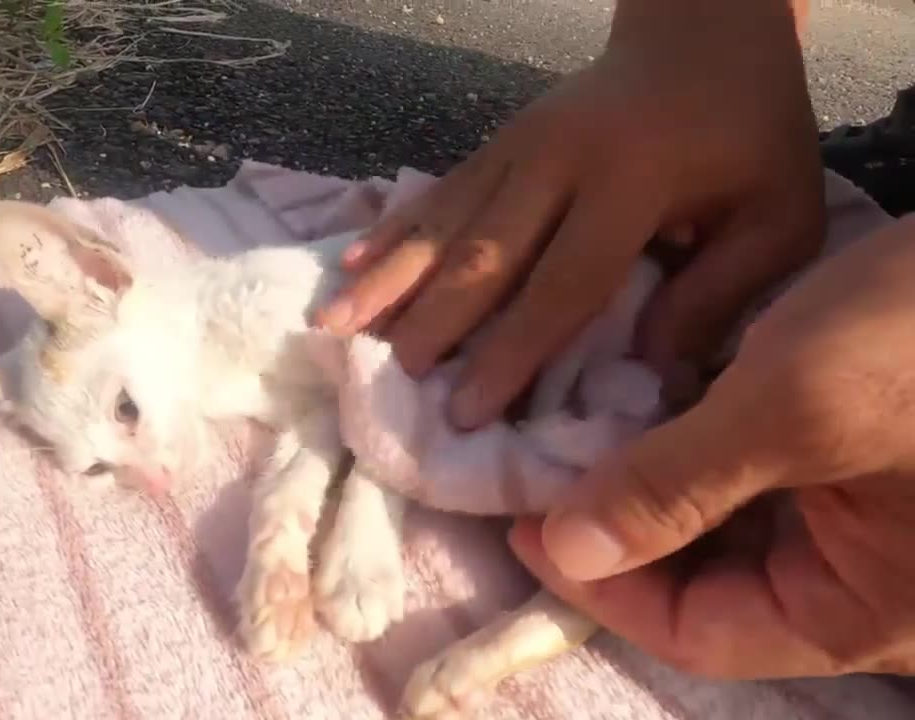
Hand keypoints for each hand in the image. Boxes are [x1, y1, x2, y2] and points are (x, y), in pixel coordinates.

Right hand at [316, 0, 824, 429]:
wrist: (701, 32)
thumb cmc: (747, 135)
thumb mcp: (779, 216)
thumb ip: (720, 291)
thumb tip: (645, 368)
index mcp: (633, 181)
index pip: (564, 280)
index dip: (513, 350)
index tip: (467, 410)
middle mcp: (560, 162)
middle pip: (484, 254)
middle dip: (434, 322)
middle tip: (392, 383)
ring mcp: (518, 147)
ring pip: (443, 223)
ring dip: (388, 278)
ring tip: (333, 326)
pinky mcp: (496, 143)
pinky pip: (438, 194)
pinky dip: (391, 232)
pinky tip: (349, 263)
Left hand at [509, 215, 914, 679]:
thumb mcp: (798, 407)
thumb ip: (678, 483)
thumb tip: (568, 550)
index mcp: (862, 611)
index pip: (700, 633)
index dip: (601, 587)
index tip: (527, 524)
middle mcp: (860, 579)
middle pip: (707, 583)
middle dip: (622, 528)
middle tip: (544, 469)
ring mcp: (858, 517)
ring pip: (723, 524)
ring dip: (650, 479)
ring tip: (579, 431)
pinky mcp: (850, 454)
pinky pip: (752, 471)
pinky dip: (691, 440)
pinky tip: (637, 398)